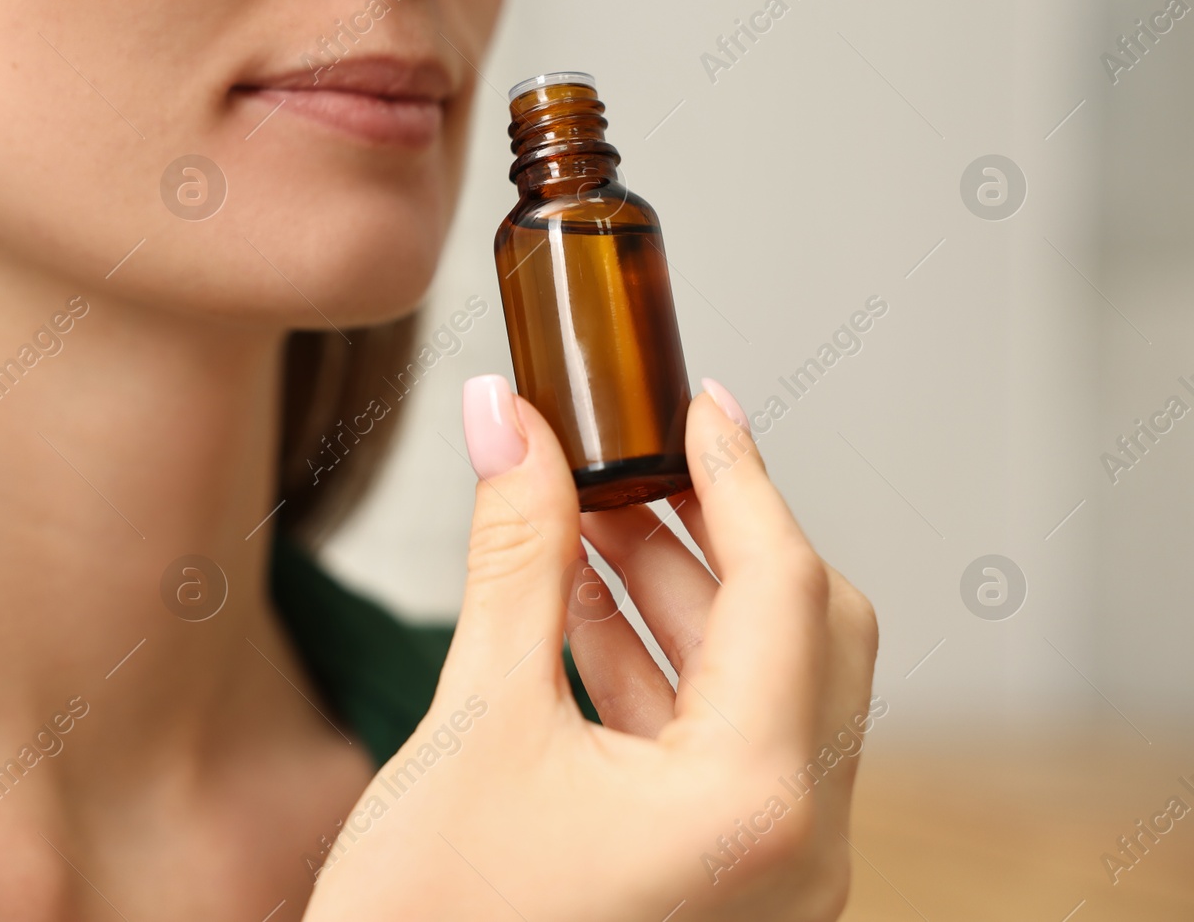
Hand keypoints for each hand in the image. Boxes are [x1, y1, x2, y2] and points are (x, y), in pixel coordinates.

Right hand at [303, 376, 879, 921]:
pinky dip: (658, 675)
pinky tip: (577, 615)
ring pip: (758, 693)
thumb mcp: (475, 721)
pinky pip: (721, 754)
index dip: (736, 473)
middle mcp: (796, 853)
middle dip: (708, 533)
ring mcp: (769, 885)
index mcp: (756, 806)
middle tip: (624, 461)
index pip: (786, 584)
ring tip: (582, 525)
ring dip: (675, 600)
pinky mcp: (726, 896)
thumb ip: (512, 554)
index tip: (692, 402)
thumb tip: (506, 420)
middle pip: (800, 633)